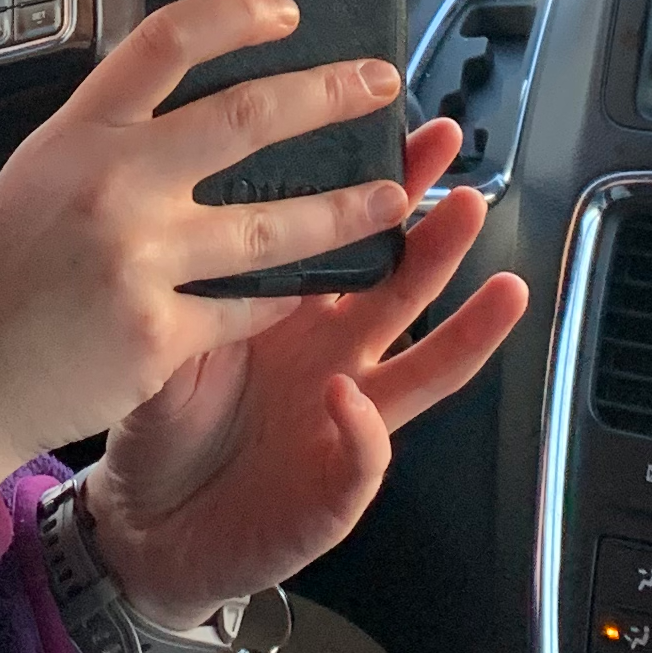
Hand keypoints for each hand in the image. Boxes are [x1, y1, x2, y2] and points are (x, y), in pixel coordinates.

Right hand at [0, 0, 411, 482]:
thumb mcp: (42, 170)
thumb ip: (114, 133)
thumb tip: (191, 98)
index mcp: (81, 132)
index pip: (168, 42)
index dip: (236, 16)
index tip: (287, 13)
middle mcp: (114, 184)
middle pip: (246, 117)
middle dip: (330, 95)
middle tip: (379, 85)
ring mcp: (140, 259)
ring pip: (275, 222)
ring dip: (346, 208)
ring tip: (391, 195)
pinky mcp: (161, 332)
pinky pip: (250, 307)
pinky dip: (287, 296)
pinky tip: (319, 285)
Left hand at [77, 116, 527, 627]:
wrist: (147, 523)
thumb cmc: (164, 423)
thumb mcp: (170, 335)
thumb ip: (197, 279)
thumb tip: (201, 195)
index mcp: (297, 310)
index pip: (351, 237)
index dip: (380, 187)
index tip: (398, 129)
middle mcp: (336, 356)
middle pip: (402, 287)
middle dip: (439, 235)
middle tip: (465, 179)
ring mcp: (347, 422)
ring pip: (424, 369)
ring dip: (466, 330)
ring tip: (504, 286)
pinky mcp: (335, 490)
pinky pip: (362, 456)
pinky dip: (361, 431)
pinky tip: (352, 400)